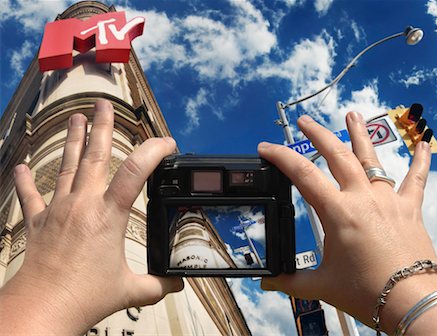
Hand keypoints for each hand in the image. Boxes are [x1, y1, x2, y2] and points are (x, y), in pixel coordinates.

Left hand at [0, 100, 182, 333]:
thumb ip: (157, 285)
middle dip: (101, 126)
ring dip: (72, 140)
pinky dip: (26, 181)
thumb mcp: (130, 291)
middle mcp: (83, 205)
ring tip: (75, 117)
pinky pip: (31, 196)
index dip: (153, 151)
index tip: (167, 142)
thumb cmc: (84, 297)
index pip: (136, 172)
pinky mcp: (39, 222)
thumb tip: (177, 284)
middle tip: (102, 104)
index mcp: (109, 216)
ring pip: (66, 167)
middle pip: (94, 156)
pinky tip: (21, 167)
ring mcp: (58, 210)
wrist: (42, 308)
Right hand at [258, 112, 436, 333]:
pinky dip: (420, 161)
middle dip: (317, 134)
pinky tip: (424, 143)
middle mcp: (362, 198)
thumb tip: (268, 282)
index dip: (281, 157)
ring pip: (372, 158)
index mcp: (338, 213)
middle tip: (304, 121)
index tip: (267, 148)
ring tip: (352, 115)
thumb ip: (291, 281)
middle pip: (337, 155)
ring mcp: (388, 200)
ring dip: (359, 134)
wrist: (411, 303)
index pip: (302, 175)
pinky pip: (416, 179)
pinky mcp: (409, 209)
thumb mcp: (322, 285)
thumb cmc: (369, 293)